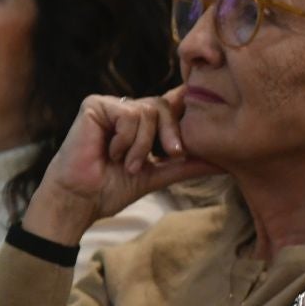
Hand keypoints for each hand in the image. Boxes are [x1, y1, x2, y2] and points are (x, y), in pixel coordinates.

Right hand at [22, 90, 221, 243]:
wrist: (80, 201)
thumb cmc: (111, 189)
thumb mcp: (158, 175)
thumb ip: (187, 165)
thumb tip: (224, 162)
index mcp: (141, 123)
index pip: (171, 106)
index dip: (185, 112)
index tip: (196, 134)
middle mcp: (127, 110)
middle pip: (164, 105)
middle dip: (171, 133)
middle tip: (171, 155)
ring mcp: (111, 106)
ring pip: (148, 111)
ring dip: (143, 145)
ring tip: (127, 164)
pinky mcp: (95, 105)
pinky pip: (128, 115)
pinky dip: (125, 140)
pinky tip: (110, 153)